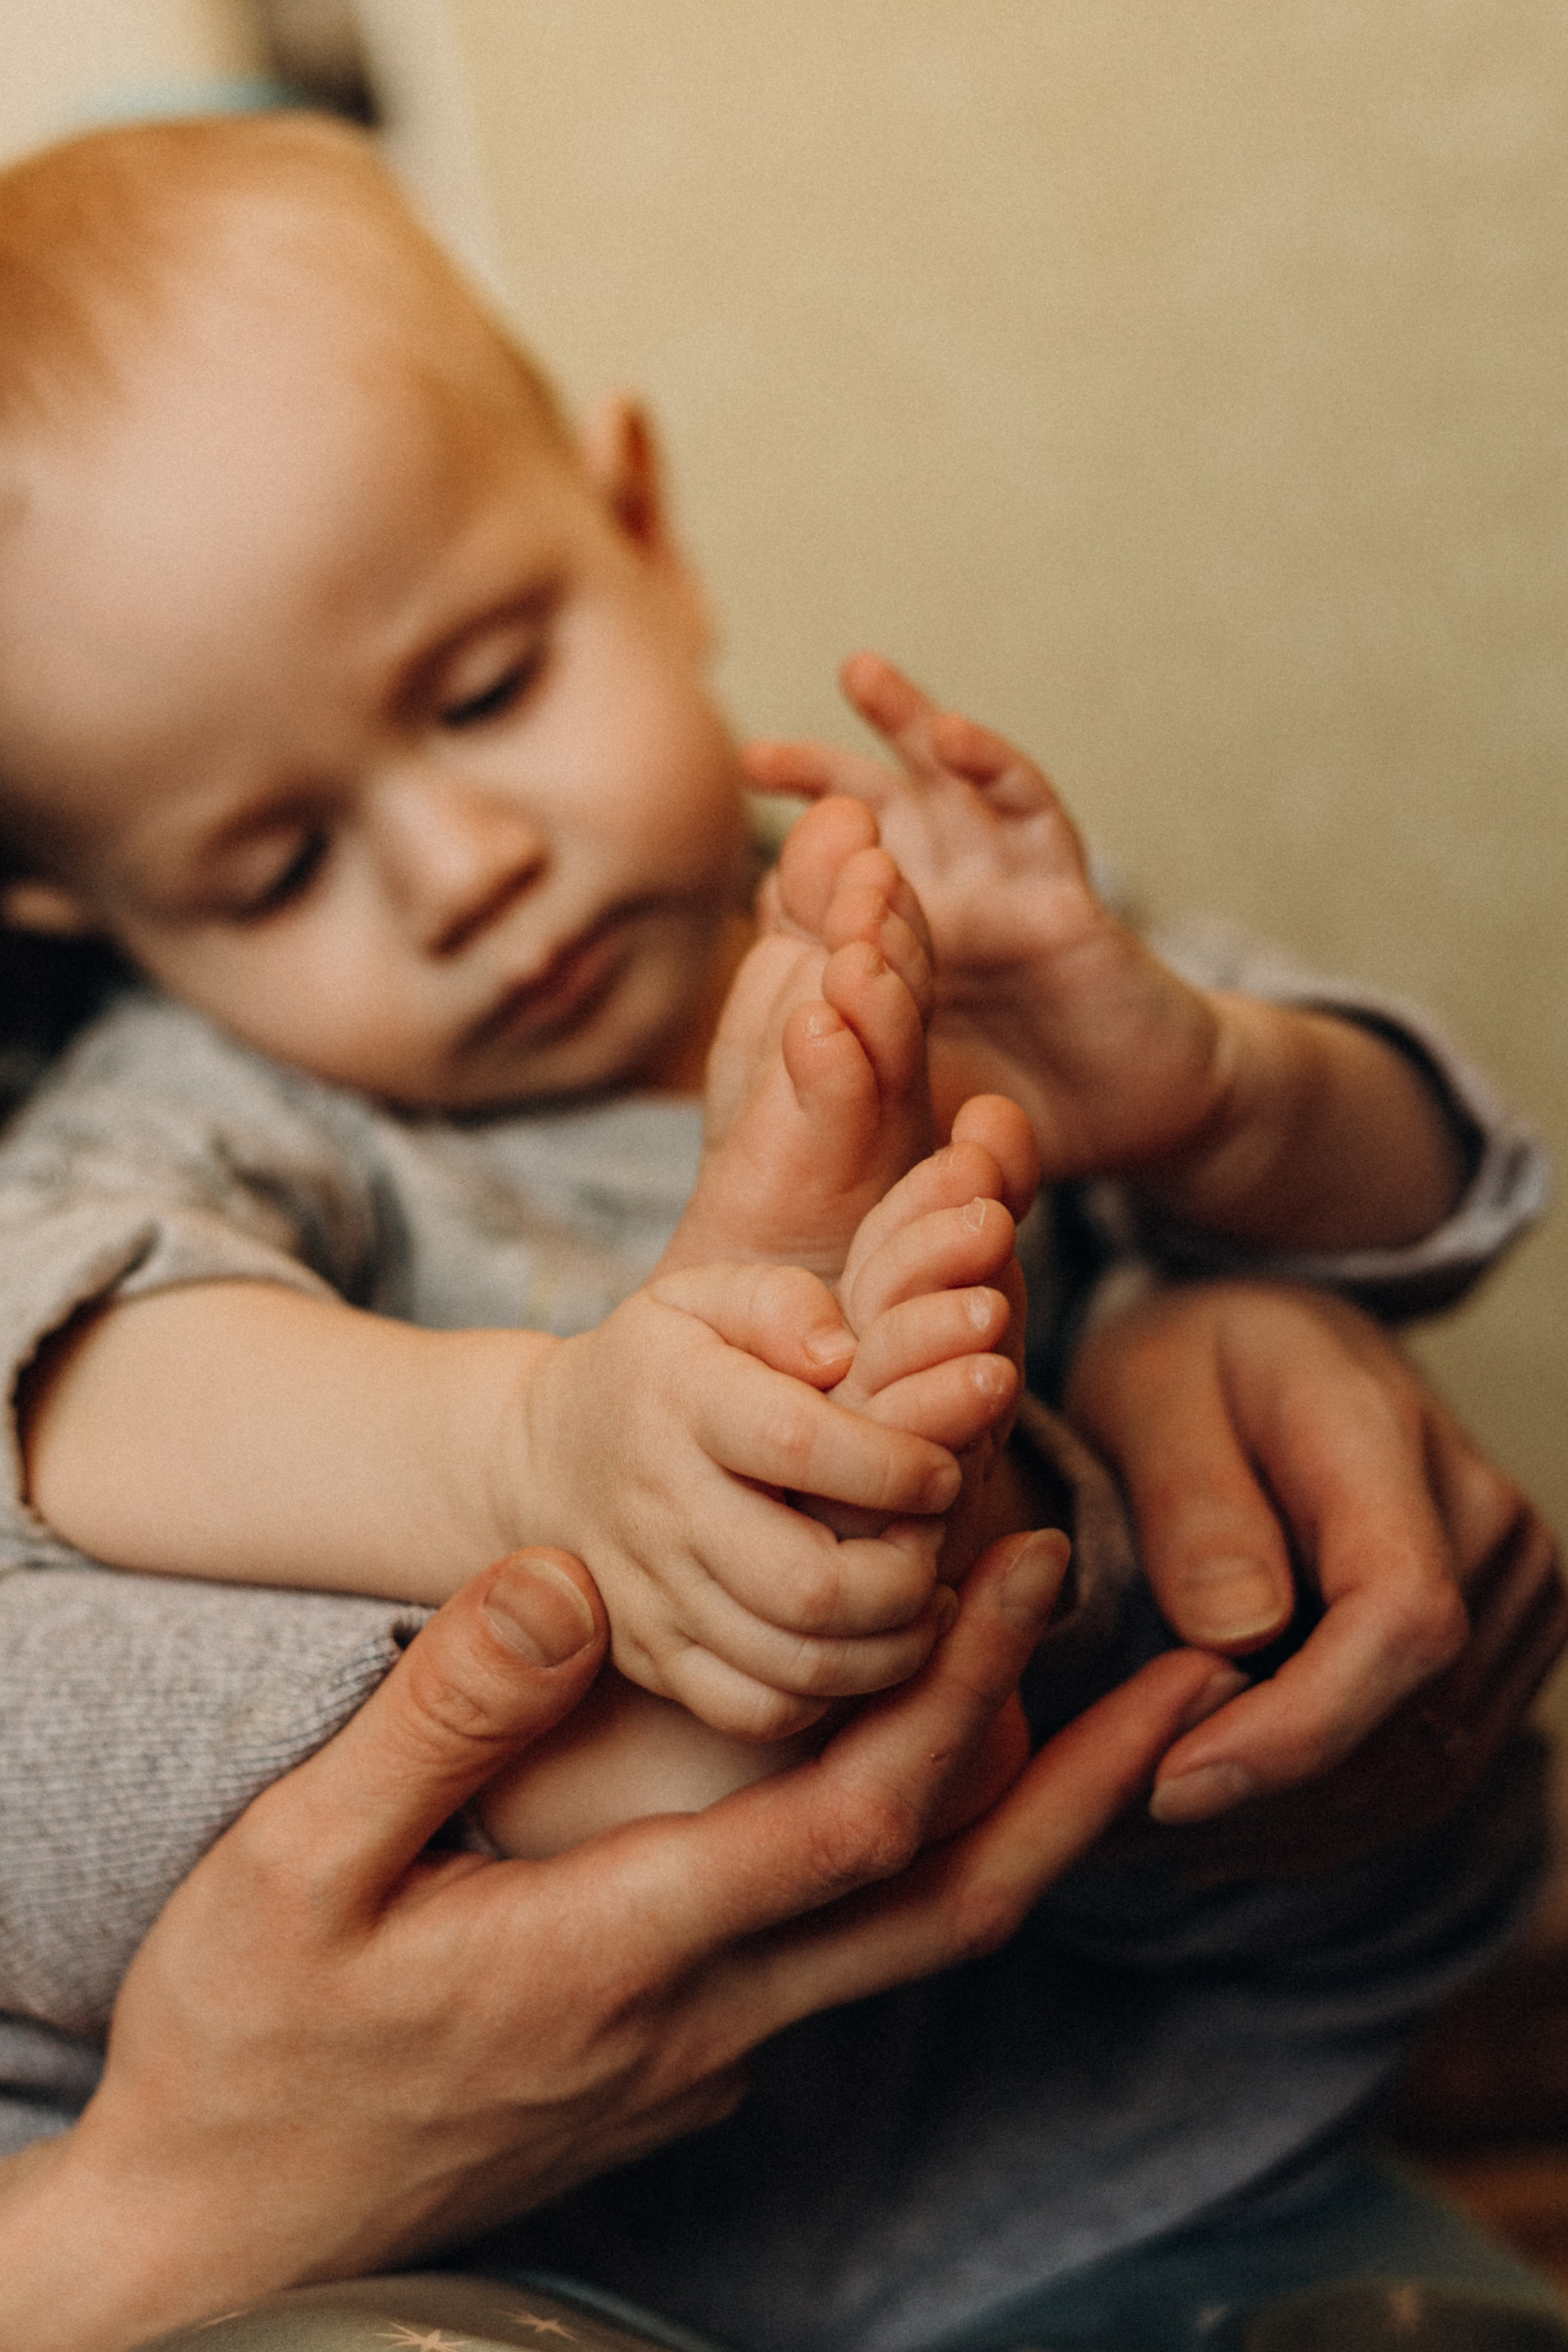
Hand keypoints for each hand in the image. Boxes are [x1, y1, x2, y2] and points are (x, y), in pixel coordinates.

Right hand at [0, 1541, 1228, 2349]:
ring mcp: (699, 2062)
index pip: (851, 1815)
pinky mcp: (677, 2074)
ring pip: (912, 1946)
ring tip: (1113, 1731)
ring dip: (1027, 1830)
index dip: (964, 1691)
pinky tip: (932, 1805)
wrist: (218, 2234)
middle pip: (947, 1901)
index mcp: (615, 1949)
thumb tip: (565, 1578)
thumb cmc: (244, 2044)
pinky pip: (847, 1967)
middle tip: (1191, 1676)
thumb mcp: (296, 1866)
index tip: (1029, 1568)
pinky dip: (927, 1875)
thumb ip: (440, 1716)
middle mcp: (695, 2019)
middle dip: (1083, 1781)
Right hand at [518, 1261, 970, 1738]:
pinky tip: (869, 1646)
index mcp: (682, 1402)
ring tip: (926, 1598)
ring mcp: (653, 1596)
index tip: (943, 1470)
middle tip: (936, 1542)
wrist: (546, 1460)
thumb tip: (841, 1353)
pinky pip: (755, 1709)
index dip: (894, 1466)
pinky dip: (832, 1695)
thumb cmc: (660, 1366)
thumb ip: (782, 1303)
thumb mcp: (705, 1298)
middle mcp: (662, 1508)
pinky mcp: (653, 1660)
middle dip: (905, 1576)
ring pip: (794, 1665)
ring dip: (891, 1646)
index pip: (798, 1445)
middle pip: (807, 1585)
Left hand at [747, 655, 1464, 1248]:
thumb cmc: (1031, 1109)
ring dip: (909, 723)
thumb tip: (767, 1094)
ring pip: (949, 786)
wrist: (1142, 1122)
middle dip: (818, 778)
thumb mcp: (917, 1100)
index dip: (788, 874)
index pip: (832, 893)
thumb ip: (859, 1075)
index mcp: (908, 949)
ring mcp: (1006, 887)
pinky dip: (992, 766)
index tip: (738, 874)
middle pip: (876, 818)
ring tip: (858, 672)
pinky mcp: (1064, 892)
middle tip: (754, 757)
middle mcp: (951, 903)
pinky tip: (953, 732)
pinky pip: (1028, 813)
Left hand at [1067, 1280, 1567, 1871]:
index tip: (1169, 1783)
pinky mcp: (1499, 1649)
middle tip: (1115, 1818)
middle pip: (1407, 1721)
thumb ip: (1191, 1502)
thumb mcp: (1149, 1391)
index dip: (1296, 1728)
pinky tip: (1218, 1815)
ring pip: (1417, 1773)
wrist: (1273, 1347)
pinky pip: (1422, 1773)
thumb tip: (1238, 1635)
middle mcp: (1489, 1525)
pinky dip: (1318, 1815)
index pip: (1402, 1619)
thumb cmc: (1191, 1362)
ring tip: (1146, 1830)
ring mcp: (1513, 1593)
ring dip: (1283, 1825)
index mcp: (1391, 1443)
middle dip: (1261, 1796)